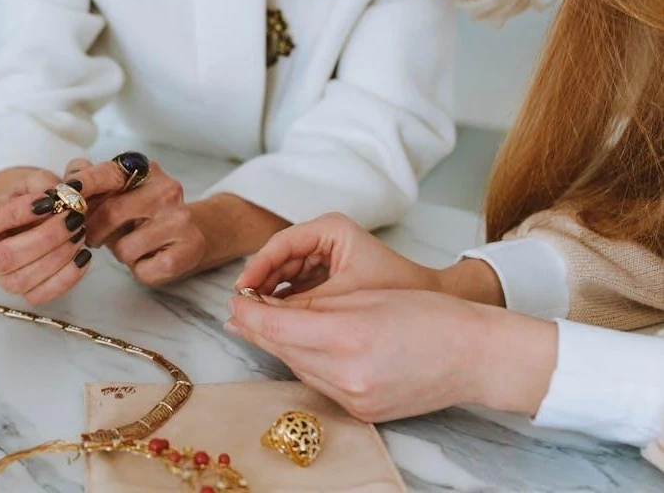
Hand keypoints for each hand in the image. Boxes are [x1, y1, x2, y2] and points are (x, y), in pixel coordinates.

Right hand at [0, 168, 91, 303]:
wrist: (29, 221)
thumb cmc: (25, 200)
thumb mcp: (28, 183)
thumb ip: (42, 184)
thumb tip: (63, 196)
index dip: (16, 214)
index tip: (50, 201)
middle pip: (5, 257)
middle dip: (46, 238)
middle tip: (73, 218)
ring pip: (22, 279)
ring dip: (58, 256)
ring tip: (80, 232)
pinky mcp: (20, 294)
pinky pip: (40, 295)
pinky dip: (67, 277)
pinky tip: (82, 255)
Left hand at [63, 158, 205, 285]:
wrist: (192, 235)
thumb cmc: (145, 216)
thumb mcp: (119, 195)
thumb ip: (91, 185)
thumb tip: (65, 183)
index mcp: (147, 170)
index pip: (107, 173)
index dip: (81, 186)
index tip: (61, 197)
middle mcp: (167, 190)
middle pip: (111, 213)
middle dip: (93, 232)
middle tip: (91, 238)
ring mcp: (180, 219)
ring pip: (125, 247)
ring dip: (120, 253)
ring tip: (132, 246)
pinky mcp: (188, 249)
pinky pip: (143, 269)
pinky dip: (139, 270)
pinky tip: (149, 259)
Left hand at [225, 290, 556, 421]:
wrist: (474, 354)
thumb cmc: (427, 314)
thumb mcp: (366, 296)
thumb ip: (314, 306)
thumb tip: (268, 311)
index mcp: (348, 335)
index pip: (278, 326)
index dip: (249, 312)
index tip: (234, 298)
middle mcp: (347, 374)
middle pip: (282, 351)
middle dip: (258, 329)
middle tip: (239, 310)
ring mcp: (355, 399)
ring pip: (298, 369)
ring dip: (280, 347)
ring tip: (267, 326)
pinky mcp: (362, 413)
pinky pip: (320, 385)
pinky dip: (307, 364)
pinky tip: (304, 347)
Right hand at [236, 212, 442, 299]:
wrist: (432, 300)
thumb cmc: (395, 291)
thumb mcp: (342, 298)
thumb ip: (299, 305)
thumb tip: (253, 317)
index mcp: (330, 229)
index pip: (281, 244)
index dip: (257, 268)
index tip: (242, 292)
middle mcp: (324, 237)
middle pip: (278, 258)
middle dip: (259, 284)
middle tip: (240, 309)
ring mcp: (324, 255)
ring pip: (284, 274)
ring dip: (269, 295)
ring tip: (253, 318)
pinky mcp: (326, 274)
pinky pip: (296, 286)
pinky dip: (285, 302)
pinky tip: (274, 320)